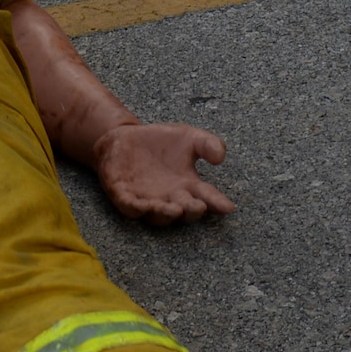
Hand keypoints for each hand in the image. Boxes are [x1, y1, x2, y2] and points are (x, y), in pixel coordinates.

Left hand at [90, 121, 232, 225]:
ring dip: (165, 214)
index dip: (217, 203)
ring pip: (157, 215)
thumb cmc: (161, 142)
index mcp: (188, 186)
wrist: (124, 136)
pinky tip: (138, 205)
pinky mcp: (122, 195)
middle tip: (197, 206)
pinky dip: (133, 207)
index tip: (227, 206)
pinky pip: (128, 206)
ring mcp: (146, 199)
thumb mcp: (188, 136)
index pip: (207, 197)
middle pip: (183, 212)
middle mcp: (170, 198)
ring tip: (173, 209)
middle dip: (191, 211)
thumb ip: (207, 144)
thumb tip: (220, 157)